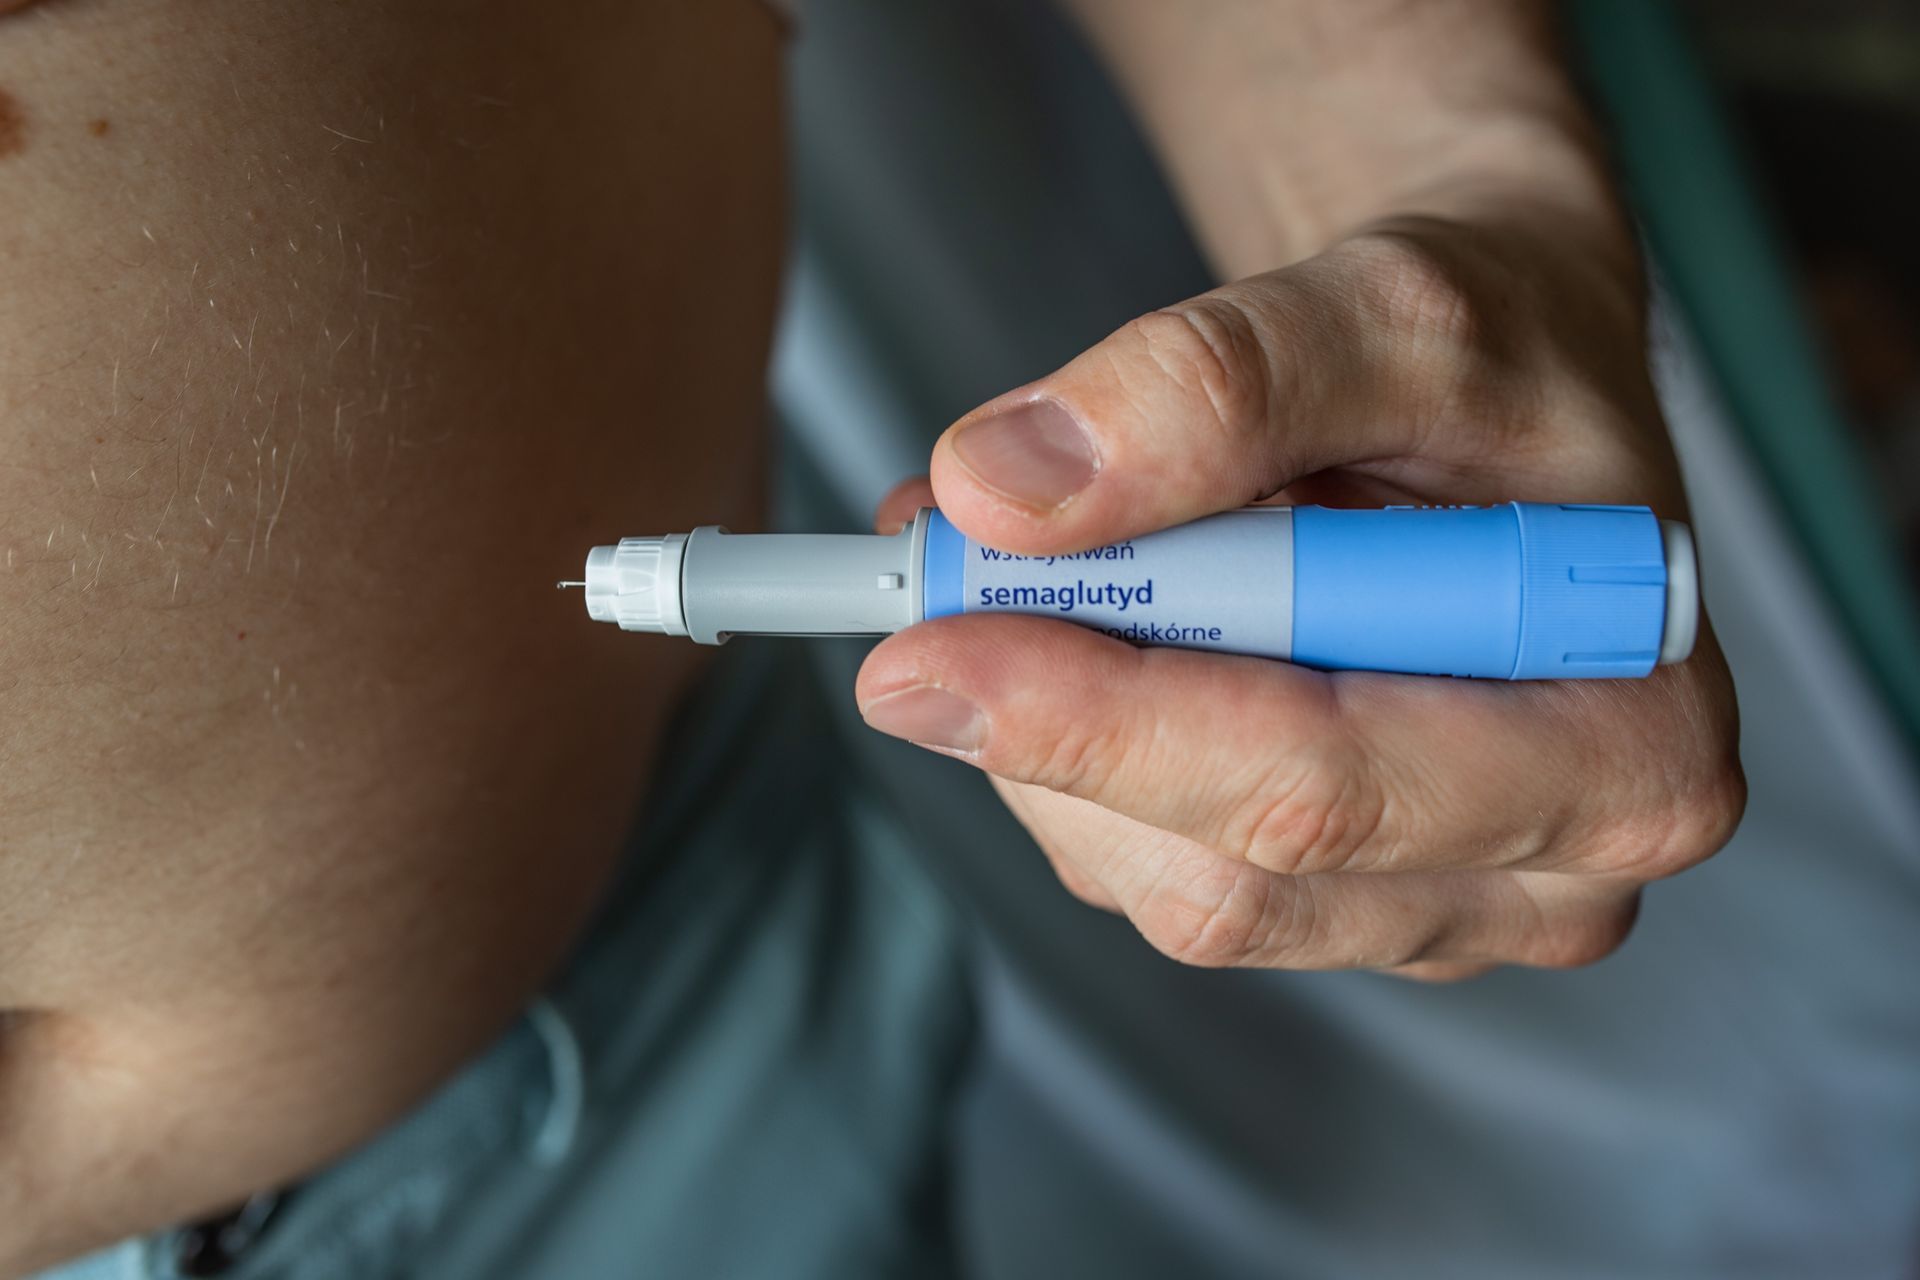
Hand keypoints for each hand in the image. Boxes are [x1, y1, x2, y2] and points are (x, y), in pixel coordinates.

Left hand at [858, 211, 1743, 979]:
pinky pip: (1152, 860)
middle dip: (1054, 726)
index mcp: (1631, 738)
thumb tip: (1006, 488)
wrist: (1494, 379)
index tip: (932, 642)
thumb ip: (1216, 384)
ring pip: (1167, 881)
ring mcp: (1439, 897)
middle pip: (1235, 870)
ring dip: (1052, 729)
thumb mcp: (1389, 307)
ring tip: (1032, 559)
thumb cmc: (1493, 345)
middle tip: (925, 592)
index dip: (1110, 721)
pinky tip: (1079, 623)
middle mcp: (1556, 862)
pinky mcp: (1338, 893)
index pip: (1331, 784)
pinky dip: (1071, 742)